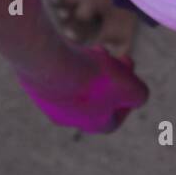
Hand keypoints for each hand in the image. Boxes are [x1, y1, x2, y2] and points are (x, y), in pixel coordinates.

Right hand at [16, 46, 149, 133]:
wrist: (51, 64)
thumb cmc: (94, 79)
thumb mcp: (132, 88)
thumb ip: (139, 95)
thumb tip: (136, 97)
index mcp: (93, 124)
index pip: (114, 120)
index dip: (126, 102)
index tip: (131, 83)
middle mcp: (69, 119)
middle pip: (97, 100)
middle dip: (111, 79)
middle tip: (118, 59)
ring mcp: (49, 103)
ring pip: (79, 85)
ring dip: (93, 68)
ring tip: (99, 51)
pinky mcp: (36, 85)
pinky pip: (60, 75)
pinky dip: (72, 62)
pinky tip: (75, 49)